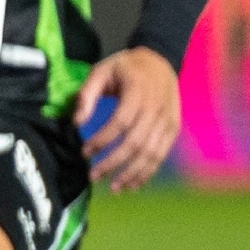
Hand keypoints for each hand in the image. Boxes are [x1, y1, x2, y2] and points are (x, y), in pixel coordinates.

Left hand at [73, 47, 181, 192]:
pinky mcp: (173, 129)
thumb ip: (87, 95)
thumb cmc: (126, 68)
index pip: (120, 121)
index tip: (84, 152)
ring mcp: (168, 120)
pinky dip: (148, 172)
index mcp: (138, 91)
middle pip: (136, 142)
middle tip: (93, 175)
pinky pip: (161, 155)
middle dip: (113, 162)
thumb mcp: (102, 70)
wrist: (160, 62)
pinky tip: (133, 184)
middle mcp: (157, 108)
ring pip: (151, 153)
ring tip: (113, 187)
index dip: (102, 139)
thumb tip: (77, 122)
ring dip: (131, 173)